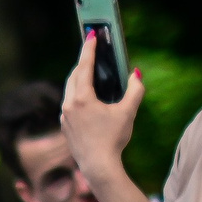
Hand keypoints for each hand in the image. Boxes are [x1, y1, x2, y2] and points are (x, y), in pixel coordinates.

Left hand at [59, 30, 142, 187]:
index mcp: (81, 98)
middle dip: (83, 62)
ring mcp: (64, 116)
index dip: (88, 49)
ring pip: (69, 90)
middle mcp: (68, 105)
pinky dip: (77, 93)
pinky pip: (69, 102)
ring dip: (79, 78)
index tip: (91, 35)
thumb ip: (135, 91)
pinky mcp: (65, 126)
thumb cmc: (113, 139)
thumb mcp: (128, 112)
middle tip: (91, 50)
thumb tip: (136, 75)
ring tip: (89, 70)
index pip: (84, 67)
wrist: (98, 166)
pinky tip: (85, 94)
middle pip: (74, 76)